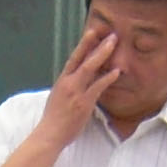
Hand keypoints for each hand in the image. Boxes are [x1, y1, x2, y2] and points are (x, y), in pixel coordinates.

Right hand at [35, 17, 119, 146]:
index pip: (74, 58)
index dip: (83, 45)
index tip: (92, 33)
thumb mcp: (58, 97)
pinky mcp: (84, 102)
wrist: (50, 133)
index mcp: (62, 80)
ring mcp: (76, 91)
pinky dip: (108, 78)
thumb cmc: (54, 119)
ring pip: (90, 67)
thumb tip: (76, 82)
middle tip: (110, 34)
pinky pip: (97, 86)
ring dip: (103, 54)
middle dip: (97, 44)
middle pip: (83, 58)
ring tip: (114, 44)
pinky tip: (117, 71)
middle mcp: (68, 82)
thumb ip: (68, 87)